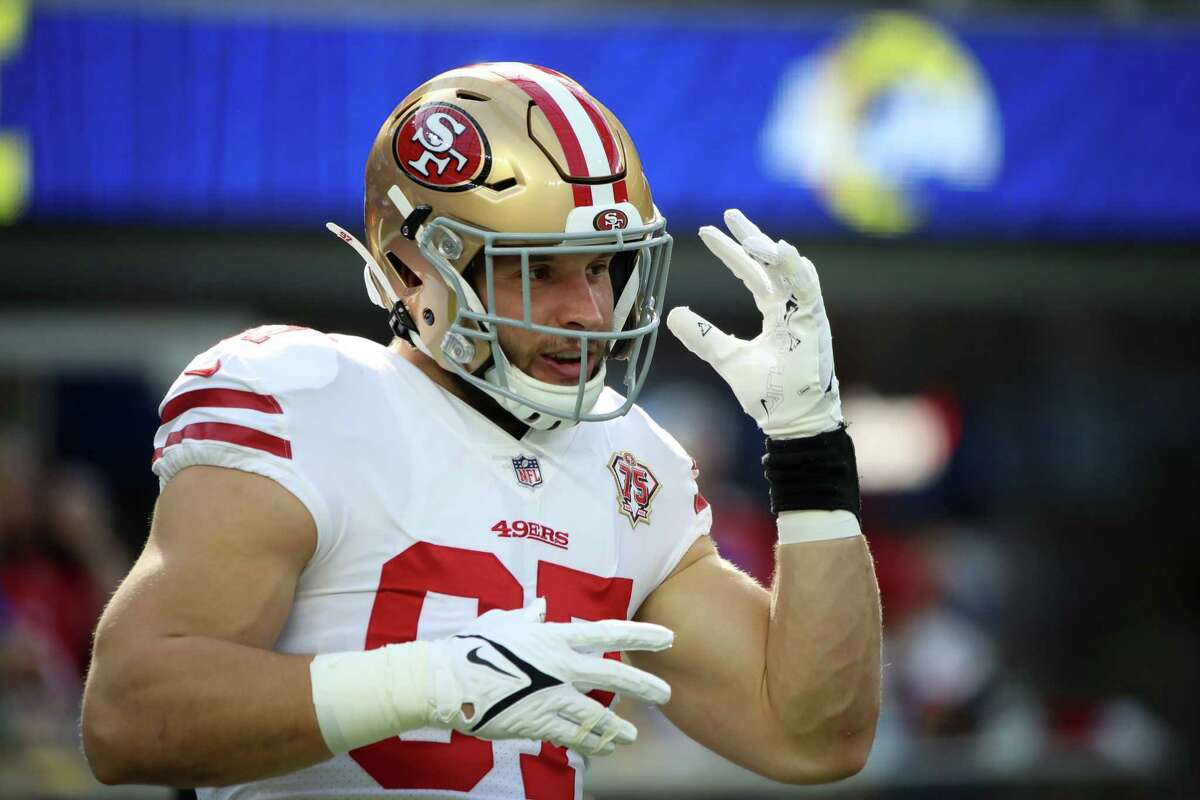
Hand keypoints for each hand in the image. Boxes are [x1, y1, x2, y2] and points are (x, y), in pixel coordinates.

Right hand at [425, 598, 672, 755]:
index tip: (667, 638)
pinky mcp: (539, 723)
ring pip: (597, 714)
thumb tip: (541, 608)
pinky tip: (604, 748)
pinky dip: (591, 743)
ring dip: (617, 726)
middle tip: (666, 694)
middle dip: (643, 685)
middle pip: (613, 676)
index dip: (640, 635)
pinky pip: (573, 737)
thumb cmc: (474, 647)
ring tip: (631, 735)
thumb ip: (529, 618)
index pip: (607, 634)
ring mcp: (552, 697)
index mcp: (554, 638)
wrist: (447, 681)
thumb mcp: (504, 624)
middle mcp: (560, 666)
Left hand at [667, 209, 842, 438]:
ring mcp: (806, 315)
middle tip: (728, 213)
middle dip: (751, 238)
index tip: (706, 231)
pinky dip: (797, 271)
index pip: (752, 273)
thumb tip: (673, 313)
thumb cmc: (767, 393)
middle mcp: (792, 308)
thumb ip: (702, 337)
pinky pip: (809, 291)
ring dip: (771, 252)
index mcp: (776, 313)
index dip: (731, 253)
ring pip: (790, 272)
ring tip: (750, 235)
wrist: (792, 421)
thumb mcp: (727, 359)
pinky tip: (784, 252)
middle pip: (771, 264)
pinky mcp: (816, 325)